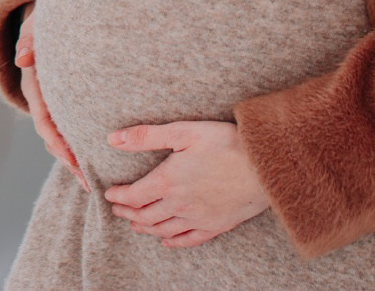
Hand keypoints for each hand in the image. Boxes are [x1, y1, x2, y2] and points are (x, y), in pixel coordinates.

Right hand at [13, 7, 91, 192]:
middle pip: (53, 140)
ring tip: (96, 184)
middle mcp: (44, 102)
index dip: (57, 142)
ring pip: (63, 140)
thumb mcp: (33, 28)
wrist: (48, 24)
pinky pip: (73, 131)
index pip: (44, 121)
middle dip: (70, 162)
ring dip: (76, 162)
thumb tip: (23, 58)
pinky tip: (102, 163)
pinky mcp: (67, 107)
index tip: (73, 159)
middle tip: (89, 183)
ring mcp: (55, 106)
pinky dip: (83, 148)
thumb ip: (28, 40)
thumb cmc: (43, 24)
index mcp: (35, 89)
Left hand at [102, 120, 269, 246]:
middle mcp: (179, 205)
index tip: (108, 193)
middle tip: (116, 209)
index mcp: (168, 182)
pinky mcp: (216, 225)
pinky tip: (166, 240)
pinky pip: (189, 240)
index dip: (118, 196)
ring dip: (144, 227)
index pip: (133, 196)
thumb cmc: (225, 143)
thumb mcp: (182, 132)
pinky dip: (173, 242)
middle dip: (126, 212)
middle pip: (144, 215)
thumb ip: (145, 136)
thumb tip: (112, 139)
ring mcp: (198, 218)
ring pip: (163, 229)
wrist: (266, 166)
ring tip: (134, 224)